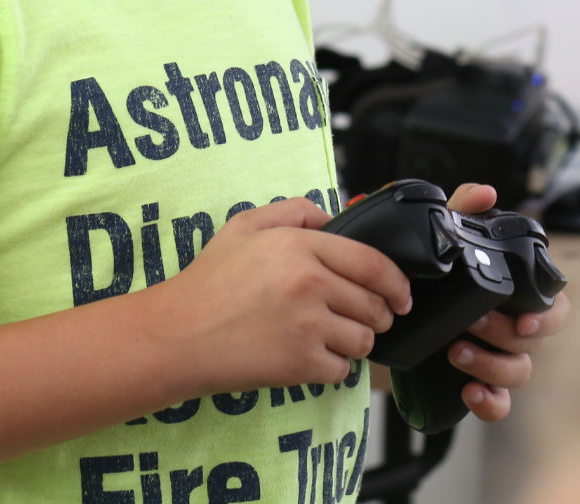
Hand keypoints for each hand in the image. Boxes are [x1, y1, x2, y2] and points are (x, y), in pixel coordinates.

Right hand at [159, 196, 412, 392]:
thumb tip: (330, 218)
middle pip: (375, 305)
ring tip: (329, 336)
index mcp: (300, 247)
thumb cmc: (208, 282)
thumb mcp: (243, 226)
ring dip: (355, 341)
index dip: (397, 282)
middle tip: (361, 316)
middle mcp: (310, 283)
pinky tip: (309, 355)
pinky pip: (342, 369)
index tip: (401, 294)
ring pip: (364, 340)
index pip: (373, 263)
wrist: (178, 334)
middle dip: (377, 314)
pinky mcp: (301, 364)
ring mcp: (308, 325)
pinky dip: (332, 367)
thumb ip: (291, 211)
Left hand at [442, 183, 573, 422]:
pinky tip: (470, 392)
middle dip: (506, 335)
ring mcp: (497, 357)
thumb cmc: (428, 273)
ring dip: (492, 364)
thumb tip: (486, 192)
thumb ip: (462, 211)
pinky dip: (490, 402)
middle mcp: (512, 328)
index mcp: (513, 294)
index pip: (554, 305)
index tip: (524, 318)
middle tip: (472, 325)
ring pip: (518, 372)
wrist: (386, 311)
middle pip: (535, 341)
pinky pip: (499, 404)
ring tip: (456, 352)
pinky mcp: (476, 383)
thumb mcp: (441, 237)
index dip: (547, 314)